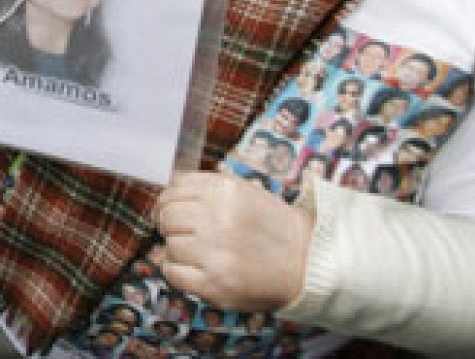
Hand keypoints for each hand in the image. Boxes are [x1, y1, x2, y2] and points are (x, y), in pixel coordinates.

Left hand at [155, 170, 312, 313]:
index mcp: (224, 191)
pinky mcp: (213, 284)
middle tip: (186, 234)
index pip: (174, 190)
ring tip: (201, 254)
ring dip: (178, 250)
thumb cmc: (274, 228)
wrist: (309, 264)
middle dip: (171, 225)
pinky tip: (194, 270)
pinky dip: (176, 271)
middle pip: (167, 216)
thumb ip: (206, 190)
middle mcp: (216, 219)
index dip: (169, 201)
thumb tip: (165, 198)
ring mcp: (214, 253)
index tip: (174, 210)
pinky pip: (172, 273)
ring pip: (169, 245)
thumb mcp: (245, 193)